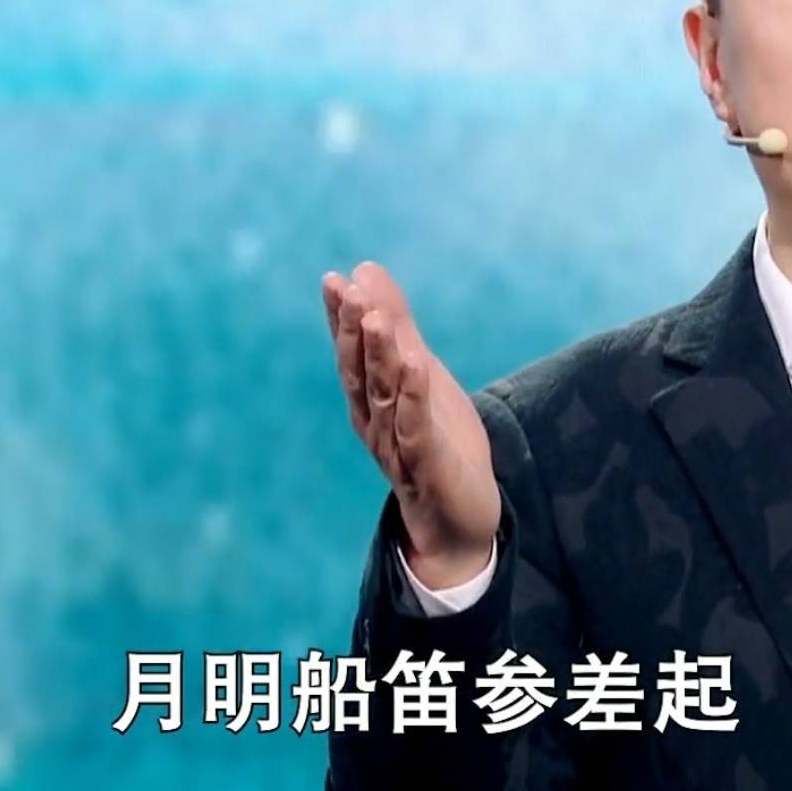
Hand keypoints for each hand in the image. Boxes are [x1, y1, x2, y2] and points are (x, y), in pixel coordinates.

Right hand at [322, 261, 498, 588]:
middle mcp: (375, 421)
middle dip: (353, 331)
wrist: (458, 519)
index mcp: (371, 399)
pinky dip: (414, 397)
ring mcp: (398, 446)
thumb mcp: (420, 373)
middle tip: (347, 290)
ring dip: (378, 357)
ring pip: (384, 396)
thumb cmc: (437, 441)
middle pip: (360, 372)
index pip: (352, 354)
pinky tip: (415, 366)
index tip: (333, 280)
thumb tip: (366, 271)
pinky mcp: (426, 466)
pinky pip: (416, 428)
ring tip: (377, 317)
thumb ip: (396, 327)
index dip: (342, 319)